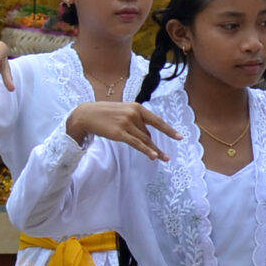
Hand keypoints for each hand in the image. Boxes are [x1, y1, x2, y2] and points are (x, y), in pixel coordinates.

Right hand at [65, 100, 180, 160]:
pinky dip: (146, 150)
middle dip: (153, 144)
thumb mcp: (123, 111)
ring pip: (144, 140)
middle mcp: (133, 114)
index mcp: (136, 107)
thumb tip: (148, 135)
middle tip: (165, 156)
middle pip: (148, 134)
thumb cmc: (105, 113)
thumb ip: (136, 120)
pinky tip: (154, 157)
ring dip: (154, 150)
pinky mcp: (119, 133)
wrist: (86, 115)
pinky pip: (137, 144)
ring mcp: (126, 123)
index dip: (169, 130)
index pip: (156, 121)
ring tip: (164, 158)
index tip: (180, 137)